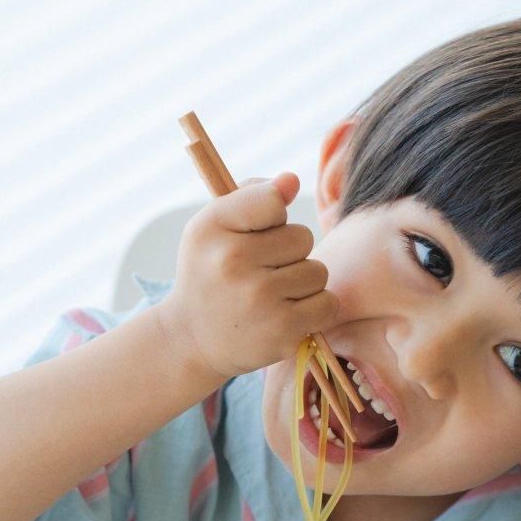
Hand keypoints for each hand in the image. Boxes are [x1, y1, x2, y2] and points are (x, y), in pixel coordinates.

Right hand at [160, 172, 339, 380]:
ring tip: (273, 296)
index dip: (273, 217)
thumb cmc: (210, 273)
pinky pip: (327, 304)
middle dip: (290, 254)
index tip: (255, 234)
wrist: (193, 339)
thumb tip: (292, 181)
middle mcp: (234, 262)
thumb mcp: (213, 228)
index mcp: (213, 228)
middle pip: (303, 237)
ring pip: (318, 272)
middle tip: (261, 272)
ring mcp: (260, 299)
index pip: (273, 201)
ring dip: (303, 283)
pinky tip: (288, 314)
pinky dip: (315, 310)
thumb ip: (252, 196)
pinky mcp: (282, 331)